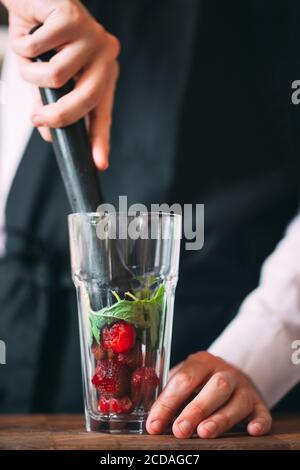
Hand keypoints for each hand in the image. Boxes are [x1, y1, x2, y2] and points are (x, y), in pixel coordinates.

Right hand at [3, 0, 119, 168]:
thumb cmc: (42, 38)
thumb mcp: (47, 78)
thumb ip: (50, 104)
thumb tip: (47, 133)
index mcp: (102, 73)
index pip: (103, 111)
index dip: (100, 139)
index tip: (99, 164)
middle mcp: (104, 55)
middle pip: (85, 98)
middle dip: (58, 115)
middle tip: (37, 119)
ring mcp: (91, 35)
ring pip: (55, 75)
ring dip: (30, 72)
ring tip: (29, 57)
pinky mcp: (72, 16)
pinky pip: (38, 49)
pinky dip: (22, 47)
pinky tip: (29, 34)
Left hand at [146, 352, 271, 438]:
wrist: (233, 374)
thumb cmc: (201, 381)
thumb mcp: (186, 377)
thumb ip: (171, 392)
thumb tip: (151, 417)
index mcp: (202, 362)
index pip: (183, 380)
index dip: (167, 403)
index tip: (154, 425)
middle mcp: (225, 372)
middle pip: (214, 386)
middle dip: (196, 409)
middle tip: (179, 430)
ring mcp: (244, 387)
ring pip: (237, 400)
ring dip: (221, 418)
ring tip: (204, 433)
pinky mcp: (259, 403)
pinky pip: (263, 411)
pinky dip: (259, 422)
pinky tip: (252, 431)